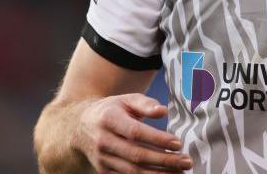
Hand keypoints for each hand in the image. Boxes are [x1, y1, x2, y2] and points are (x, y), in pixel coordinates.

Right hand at [74, 93, 192, 172]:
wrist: (80, 127)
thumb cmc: (110, 111)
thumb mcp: (125, 100)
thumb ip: (145, 103)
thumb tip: (162, 111)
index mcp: (109, 119)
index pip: (135, 132)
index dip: (157, 139)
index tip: (178, 143)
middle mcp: (103, 141)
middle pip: (137, 155)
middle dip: (164, 161)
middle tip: (186, 162)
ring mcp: (102, 159)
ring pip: (133, 171)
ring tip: (180, 173)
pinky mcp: (104, 171)